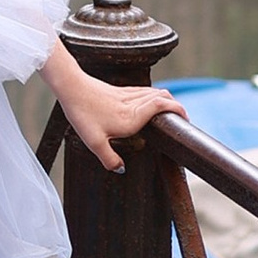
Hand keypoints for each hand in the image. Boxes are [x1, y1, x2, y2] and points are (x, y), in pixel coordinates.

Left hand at [58, 73, 176, 173]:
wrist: (72, 88)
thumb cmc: (83, 114)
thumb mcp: (94, 142)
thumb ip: (109, 158)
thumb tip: (121, 170)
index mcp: (132, 116)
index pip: (162, 106)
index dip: (178, 109)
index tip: (186, 118)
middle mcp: (133, 104)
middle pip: (163, 97)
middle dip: (176, 106)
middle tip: (182, 118)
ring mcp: (127, 95)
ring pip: (154, 92)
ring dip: (166, 99)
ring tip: (170, 112)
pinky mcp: (120, 90)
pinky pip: (144, 91)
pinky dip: (153, 96)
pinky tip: (150, 102)